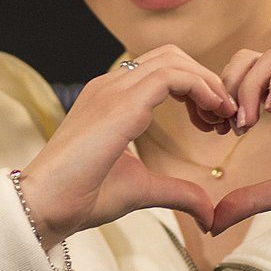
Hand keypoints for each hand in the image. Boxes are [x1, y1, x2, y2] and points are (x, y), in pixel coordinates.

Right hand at [24, 45, 236, 242]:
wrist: (46, 206)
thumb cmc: (81, 198)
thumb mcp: (141, 189)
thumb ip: (177, 192)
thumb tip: (209, 213)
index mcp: (110, 99)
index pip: (161, 71)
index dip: (195, 89)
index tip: (213, 124)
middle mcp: (110, 86)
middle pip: (171, 57)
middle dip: (206, 80)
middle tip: (224, 117)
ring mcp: (113, 90)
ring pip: (174, 60)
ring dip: (207, 83)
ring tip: (223, 117)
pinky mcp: (121, 102)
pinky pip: (172, 76)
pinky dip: (201, 88)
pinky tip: (212, 114)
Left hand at [212, 49, 270, 234]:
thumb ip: (251, 199)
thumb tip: (211, 223)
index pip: (241, 79)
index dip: (221, 98)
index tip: (218, 132)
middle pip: (248, 59)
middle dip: (228, 84)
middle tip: (228, 122)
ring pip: (270, 57)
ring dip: (249, 85)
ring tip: (248, 122)